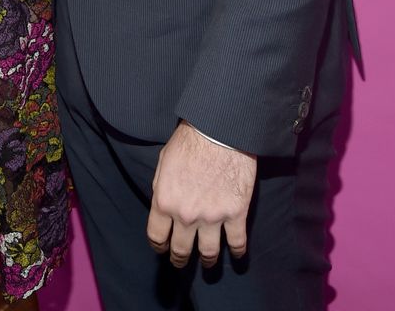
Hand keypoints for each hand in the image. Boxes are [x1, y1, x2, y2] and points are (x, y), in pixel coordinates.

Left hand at [147, 121, 256, 268]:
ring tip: (208, 264)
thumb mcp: (164, 162)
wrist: (219, 130)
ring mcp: (212, 217)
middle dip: (179, 259)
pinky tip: (237, 255)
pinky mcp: (236, 214)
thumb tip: (163, 204)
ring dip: (207, 261)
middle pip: (180, 250)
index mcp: (165, 201)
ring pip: (208, 253)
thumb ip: (162, 188)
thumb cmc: (190, 140)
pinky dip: (237, 252)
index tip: (162, 248)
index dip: (159, 245)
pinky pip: (237, 243)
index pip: (157, 236)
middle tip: (181, 261)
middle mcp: (186, 215)